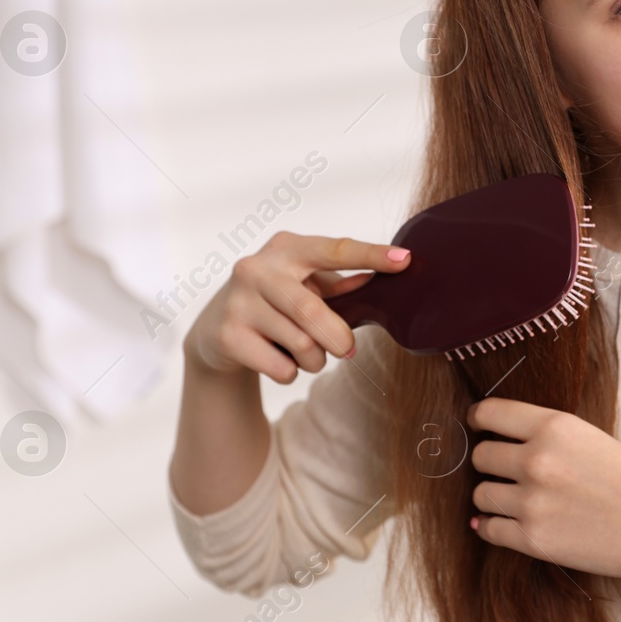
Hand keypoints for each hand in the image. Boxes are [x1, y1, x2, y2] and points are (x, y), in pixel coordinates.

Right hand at [184, 231, 410, 382]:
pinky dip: (291, 372)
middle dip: (338, 338)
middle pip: (313, 310)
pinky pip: (282, 368)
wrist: (216, 331)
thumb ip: (342, 286)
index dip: (371, 255)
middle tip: (347, 350)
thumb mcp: (307, 286)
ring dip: (315, 360)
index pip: (335, 249)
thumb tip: (381, 283)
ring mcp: (237, 302)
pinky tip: (277, 359)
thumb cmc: (276, 303)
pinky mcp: (227, 336)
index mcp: (286, 248)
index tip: (404, 260)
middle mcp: (257, 269)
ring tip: (305, 353)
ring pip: (301, 345)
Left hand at [468, 398, 620, 585]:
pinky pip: (489, 530)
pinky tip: (509, 524)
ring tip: (517, 500)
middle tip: (508, 471)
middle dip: (490, 464)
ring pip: (481, 495)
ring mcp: (532, 502)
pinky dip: (493, 527)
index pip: (489, 413)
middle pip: (480, 456)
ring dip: (493, 497)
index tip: (478, 427)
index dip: (478, 420)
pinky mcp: (533, 540)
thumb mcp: (589, 438)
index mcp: (554, 426)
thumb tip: (493, 441)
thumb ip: (544, 436)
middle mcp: (537, 461)